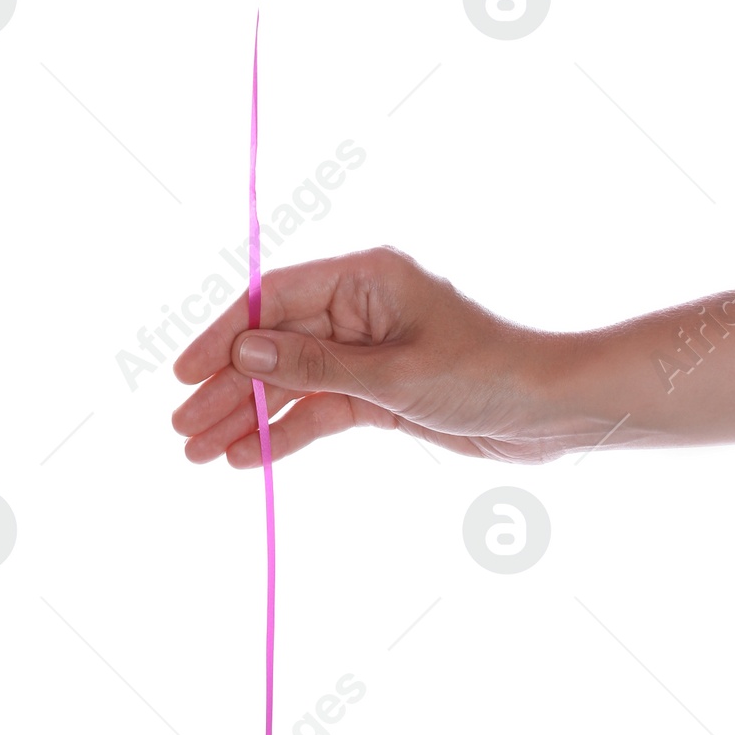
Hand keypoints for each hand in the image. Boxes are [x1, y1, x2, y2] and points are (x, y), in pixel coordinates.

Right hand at [171, 246, 600, 468]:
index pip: (275, 298)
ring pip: (292, 380)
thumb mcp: (396, 376)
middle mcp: (361, 307)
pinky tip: (248, 457)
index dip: (224, 333)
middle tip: (180, 429)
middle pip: (276, 342)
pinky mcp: (381, 390)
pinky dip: (286, 431)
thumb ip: (316, 365)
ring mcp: (368, 350)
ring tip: (199, 452)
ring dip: (247, 415)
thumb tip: (244, 349)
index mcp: (366, 277)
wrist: (554, 412)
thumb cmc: (487, 375)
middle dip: (226, 385)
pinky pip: (320, 407)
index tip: (183, 373)